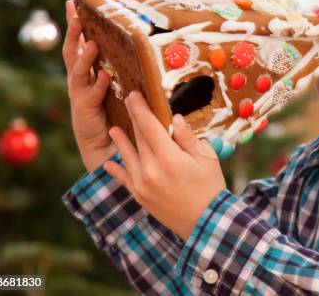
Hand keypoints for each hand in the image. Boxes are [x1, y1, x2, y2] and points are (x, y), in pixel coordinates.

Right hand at [63, 0, 115, 171]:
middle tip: (75, 16)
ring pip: (78, 71)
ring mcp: (80, 94)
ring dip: (85, 57)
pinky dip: (98, 85)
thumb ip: (118, 67)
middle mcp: (79, 80)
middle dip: (73, 34)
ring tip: (92, 44)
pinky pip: (91, 95)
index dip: (74, 24)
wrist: (104, 142)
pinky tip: (105, 75)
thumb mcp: (115, 85)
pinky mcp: (85, 110)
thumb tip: (134, 44)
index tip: (71, 2)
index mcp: (86, 71)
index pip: (78, 43)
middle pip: (72, 52)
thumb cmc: (112, 110)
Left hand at [103, 91, 225, 239]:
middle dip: (133, 118)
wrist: (206, 223)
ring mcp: (142, 184)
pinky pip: (124, 180)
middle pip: (139, 138)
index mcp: (169, 157)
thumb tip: (174, 119)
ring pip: (127, 156)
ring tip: (112, 130)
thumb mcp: (206, 158)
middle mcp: (151, 169)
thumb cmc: (210, 187)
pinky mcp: (140, 196)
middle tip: (127, 102)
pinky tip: (108, 164)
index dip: (140, 109)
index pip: (149, 126)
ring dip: (120, 142)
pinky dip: (116, 171)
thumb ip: (187, 138)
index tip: (133, 95)